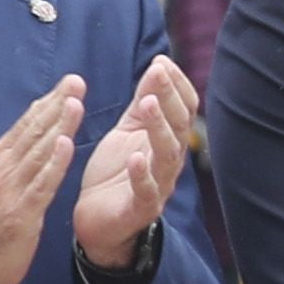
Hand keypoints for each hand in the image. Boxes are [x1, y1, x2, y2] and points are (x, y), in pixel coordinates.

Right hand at [0, 75, 83, 283]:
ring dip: (58, 126)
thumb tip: (38, 134)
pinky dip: (54, 163)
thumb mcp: (3, 184)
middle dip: (56, 104)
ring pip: (39, 151)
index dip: (49, 102)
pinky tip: (66, 145)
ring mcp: (12, 189)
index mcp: (1, 160)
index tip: (70, 82)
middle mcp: (5, 168)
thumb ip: (20, 160)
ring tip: (75, 102)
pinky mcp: (22, 211)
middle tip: (77, 80)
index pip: (27, 125)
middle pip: (33, 131)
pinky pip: (41, 183)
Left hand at [71, 55, 198, 268]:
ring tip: (148, 104)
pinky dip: (142, 174)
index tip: (161, 61)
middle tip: (158, 72)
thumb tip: (158, 67)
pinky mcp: (140, 209)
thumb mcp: (127, 132)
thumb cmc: (114, 174)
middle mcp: (168, 162)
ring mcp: (158, 186)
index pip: (184, 108)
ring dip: (159, 127)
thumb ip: (143, 104)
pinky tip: (136, 157)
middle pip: (178, 126)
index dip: (176, 85)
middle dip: (169, 97)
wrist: (99, 222)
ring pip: (167, 154)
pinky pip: (146, 191)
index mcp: (166, 141)